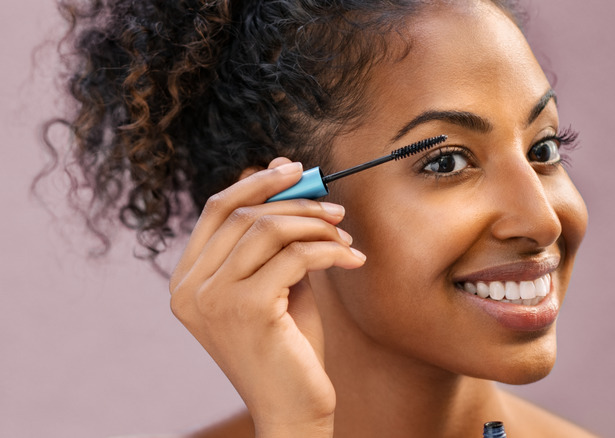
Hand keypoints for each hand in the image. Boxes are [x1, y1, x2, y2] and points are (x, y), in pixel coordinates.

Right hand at [169, 158, 364, 436]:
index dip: (257, 182)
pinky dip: (330, 250)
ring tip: (345, 235)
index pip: (216, 209)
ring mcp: (214, 299)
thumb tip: (282, 170)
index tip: (294, 169)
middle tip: (336, 209)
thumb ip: (276, 237)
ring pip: (268, 229)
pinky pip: (295, 256)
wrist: (294, 409)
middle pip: (243, 214)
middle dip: (297, 203)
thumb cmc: (288, 347)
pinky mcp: (247, 309)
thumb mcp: (277, 282)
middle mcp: (191, 288)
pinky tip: (352, 259)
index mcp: (189, 280)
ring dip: (316, 224)